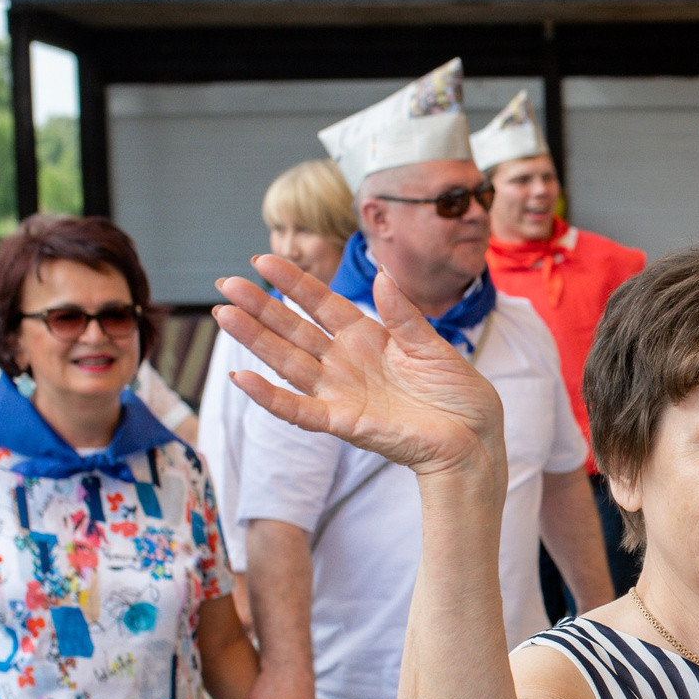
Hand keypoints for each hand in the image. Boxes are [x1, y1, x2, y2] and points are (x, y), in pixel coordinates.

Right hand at [213, 256, 505, 481]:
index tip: (263, 259)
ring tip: (224, 314)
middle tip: (226, 283)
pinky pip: (300, 410)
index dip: (293, 282)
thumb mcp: (432, 345)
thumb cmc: (458, 394)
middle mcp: (347, 363)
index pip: (321, 303)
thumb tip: (381, 274)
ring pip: (288, 362)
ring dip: (256, 341)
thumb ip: (403, 314)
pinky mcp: (345, 423)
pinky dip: (271, 397)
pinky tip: (243, 378)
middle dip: (260, 306)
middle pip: (295, 329)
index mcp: (368, 338)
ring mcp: (342, 392)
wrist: (475, 439)